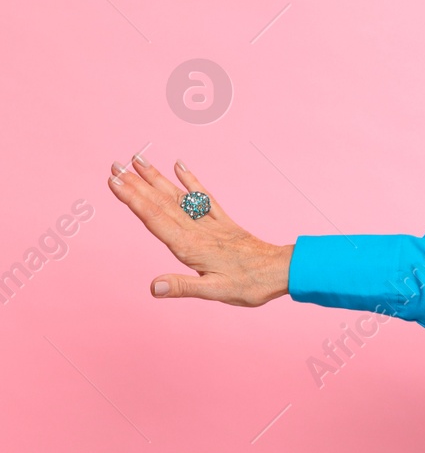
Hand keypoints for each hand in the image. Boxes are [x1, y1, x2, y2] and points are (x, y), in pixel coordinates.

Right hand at [107, 154, 293, 305]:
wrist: (283, 271)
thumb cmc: (250, 285)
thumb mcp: (216, 292)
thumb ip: (183, 287)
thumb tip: (153, 287)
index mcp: (190, 246)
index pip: (155, 218)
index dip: (133, 200)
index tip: (114, 182)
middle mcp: (197, 230)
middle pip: (161, 204)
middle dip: (136, 185)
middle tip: (114, 166)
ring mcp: (211, 223)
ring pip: (178, 197)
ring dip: (156, 178)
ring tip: (137, 160)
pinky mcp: (224, 221)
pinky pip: (204, 197)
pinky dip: (191, 180)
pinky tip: (179, 164)